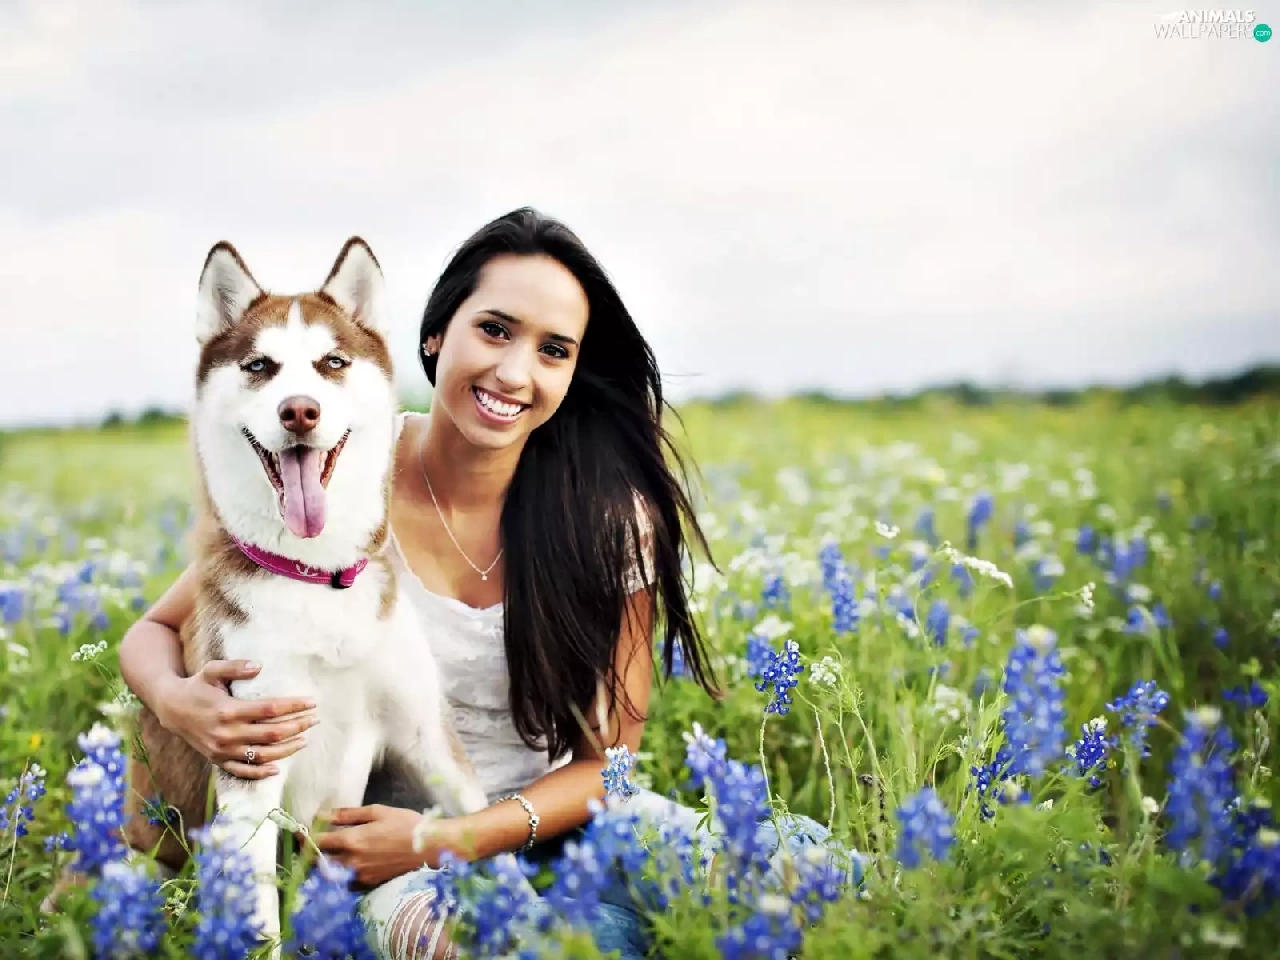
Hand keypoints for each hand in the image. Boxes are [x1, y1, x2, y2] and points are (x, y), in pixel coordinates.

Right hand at [156, 659, 317, 778]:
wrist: (171, 708)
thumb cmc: (197, 686)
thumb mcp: (212, 670)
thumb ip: (235, 667)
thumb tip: (259, 666)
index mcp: (228, 710)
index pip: (270, 710)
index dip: (293, 706)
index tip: (312, 702)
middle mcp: (227, 733)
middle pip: (271, 734)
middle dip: (297, 726)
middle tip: (315, 719)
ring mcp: (222, 750)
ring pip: (262, 755)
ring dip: (287, 749)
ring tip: (305, 739)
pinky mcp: (217, 760)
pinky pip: (242, 771)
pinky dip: (260, 772)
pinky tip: (277, 768)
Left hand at [312, 804, 437, 887]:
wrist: (429, 847)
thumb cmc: (405, 823)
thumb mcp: (377, 812)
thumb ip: (347, 815)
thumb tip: (323, 815)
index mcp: (352, 841)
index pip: (317, 842)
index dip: (304, 836)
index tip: (299, 831)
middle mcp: (352, 861)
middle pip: (319, 863)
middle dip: (309, 854)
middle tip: (307, 844)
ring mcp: (360, 875)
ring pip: (330, 874)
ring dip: (322, 865)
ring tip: (322, 854)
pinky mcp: (368, 883)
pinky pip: (345, 881)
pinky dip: (339, 874)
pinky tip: (342, 865)